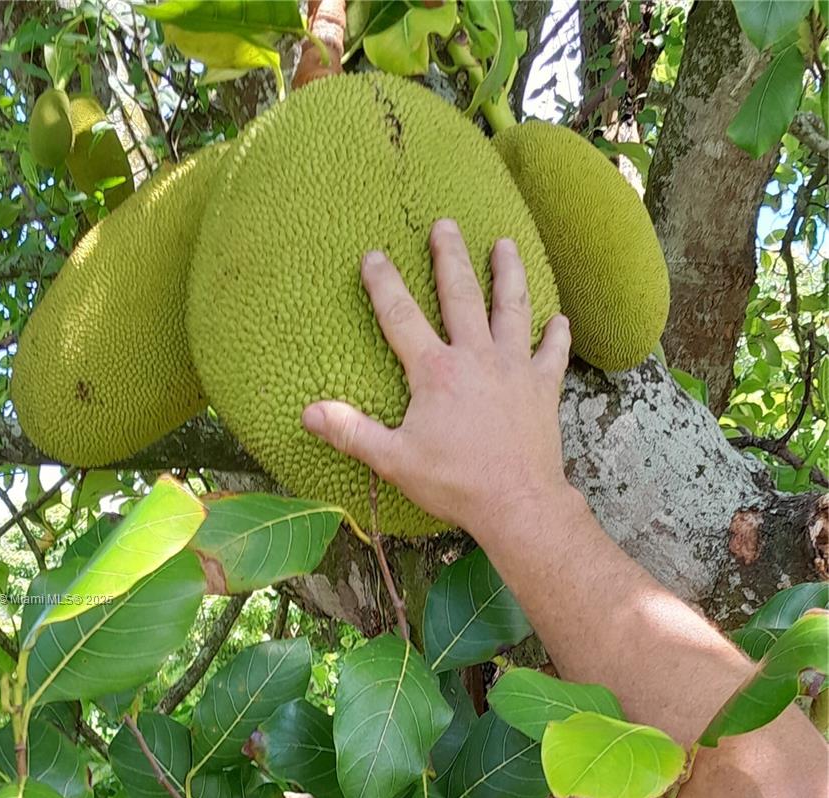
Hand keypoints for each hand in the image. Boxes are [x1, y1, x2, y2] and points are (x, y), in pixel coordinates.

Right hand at [301, 218, 573, 539]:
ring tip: (505, 244)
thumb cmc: (455, 482)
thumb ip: (351, 432)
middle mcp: (475, 357)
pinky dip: (556, 334)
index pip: (401, 315)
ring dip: (508, 273)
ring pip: (512, 308)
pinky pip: (552, 353)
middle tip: (444, 224)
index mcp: (435, 370)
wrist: (518, 502)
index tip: (373, 255)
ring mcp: (513, 368)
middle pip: (461, 294)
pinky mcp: (542, 387)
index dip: (383, 283)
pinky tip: (559, 318)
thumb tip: (309, 412)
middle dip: (450, 256)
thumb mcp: (394, 460)